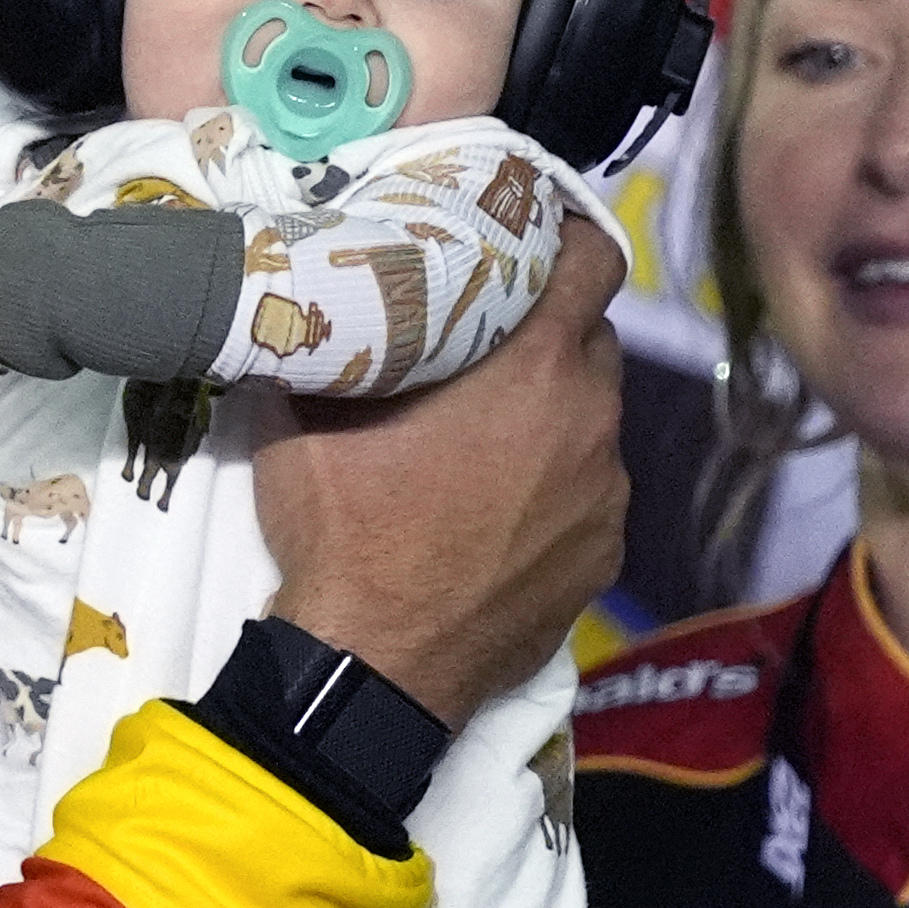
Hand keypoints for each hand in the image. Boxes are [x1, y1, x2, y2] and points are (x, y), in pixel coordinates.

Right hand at [258, 217, 628, 724]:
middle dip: (549, 335)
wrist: (374, 671)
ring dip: (553, 418)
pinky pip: (589, 498)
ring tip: (489, 440)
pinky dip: (556, 491)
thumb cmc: (344, 533)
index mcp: (535, 368)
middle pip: (592, 344)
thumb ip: (323, 353)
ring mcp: (607, 498)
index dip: (569, 237)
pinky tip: (502, 514)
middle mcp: (592, 422)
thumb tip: (306, 307)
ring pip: (593, 425)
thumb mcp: (301, 428)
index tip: (537, 235)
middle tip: (489, 342)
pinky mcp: (603, 561)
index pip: (593, 261)